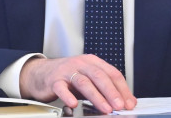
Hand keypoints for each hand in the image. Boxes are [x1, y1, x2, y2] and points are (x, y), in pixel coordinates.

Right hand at [19, 54, 136, 113]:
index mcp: (92, 62)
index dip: (122, 88)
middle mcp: (81, 64)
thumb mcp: (88, 79)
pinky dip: (69, 96)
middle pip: (99, 76)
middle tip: (119, 105)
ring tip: (105, 108)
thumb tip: (126, 101)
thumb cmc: (68, 76)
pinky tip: (74, 104)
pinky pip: (62, 88)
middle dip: (111, 92)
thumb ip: (105, 88)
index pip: (112, 73)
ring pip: (84, 82)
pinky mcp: (54, 80)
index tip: (129, 102)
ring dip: (96, 96)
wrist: (41, 73)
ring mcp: (67, 71)